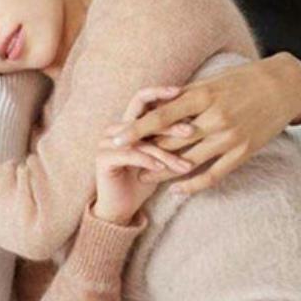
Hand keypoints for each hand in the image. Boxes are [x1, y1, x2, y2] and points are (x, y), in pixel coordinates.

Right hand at [93, 87, 193, 223]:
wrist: (121, 208)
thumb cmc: (145, 180)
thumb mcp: (162, 156)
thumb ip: (171, 138)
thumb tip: (198, 122)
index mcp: (127, 123)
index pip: (143, 100)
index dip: (159, 93)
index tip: (181, 92)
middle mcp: (115, 129)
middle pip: (143, 118)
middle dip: (169, 125)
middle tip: (190, 131)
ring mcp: (106, 142)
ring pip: (140, 140)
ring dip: (164, 151)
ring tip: (184, 163)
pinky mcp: (103, 158)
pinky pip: (130, 155)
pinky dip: (148, 161)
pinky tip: (162, 168)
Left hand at [109, 52, 300, 195]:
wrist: (284, 87)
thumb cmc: (242, 80)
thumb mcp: (211, 82)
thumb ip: (183, 96)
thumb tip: (152, 105)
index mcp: (204, 96)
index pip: (161, 116)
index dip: (137, 130)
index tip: (115, 139)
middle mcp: (215, 118)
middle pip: (171, 142)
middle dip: (144, 153)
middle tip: (121, 161)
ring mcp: (230, 137)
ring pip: (189, 161)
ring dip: (163, 172)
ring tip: (142, 177)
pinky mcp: (243, 152)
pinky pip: (213, 174)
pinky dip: (193, 184)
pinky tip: (176, 189)